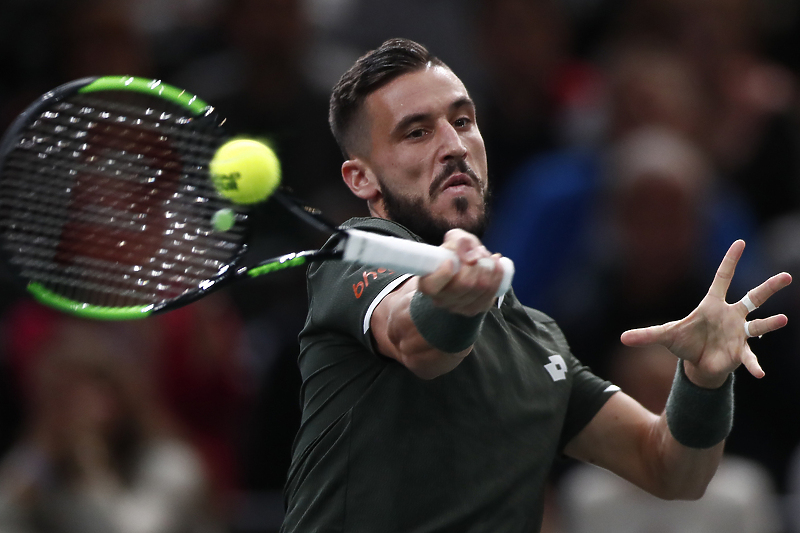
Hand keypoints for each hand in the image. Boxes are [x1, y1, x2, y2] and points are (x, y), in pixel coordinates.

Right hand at [417, 229, 504, 315]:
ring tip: (486, 256)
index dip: (444, 273)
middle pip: (464, 284)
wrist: (464, 266)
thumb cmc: (454, 253)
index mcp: (427, 284)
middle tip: (478, 252)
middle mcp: (441, 300)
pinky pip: (491, 293)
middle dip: (476, 264)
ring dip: (489, 268)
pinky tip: (496, 265)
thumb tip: (471, 258)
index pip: (431, 286)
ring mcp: (459, 307)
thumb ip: (458, 241)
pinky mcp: (476, 308)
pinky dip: (497, 276)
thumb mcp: (453, 240)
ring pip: (480, 288)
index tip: (451, 260)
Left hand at [620, 240, 791, 387]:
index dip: (730, 261)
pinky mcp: (739, 352)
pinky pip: (749, 357)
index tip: (740, 241)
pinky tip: (759, 374)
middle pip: (753, 297)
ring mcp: (738, 333)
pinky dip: (753, 365)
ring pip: (759, 324)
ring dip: (770, 322)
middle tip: (787, 276)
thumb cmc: (685, 343)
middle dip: (769, 287)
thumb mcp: (664, 336)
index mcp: (712, 305)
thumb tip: (622, 338)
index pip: (722, 278)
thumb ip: (646, 335)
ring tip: (783, 319)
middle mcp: (730, 315)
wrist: (697, 363)